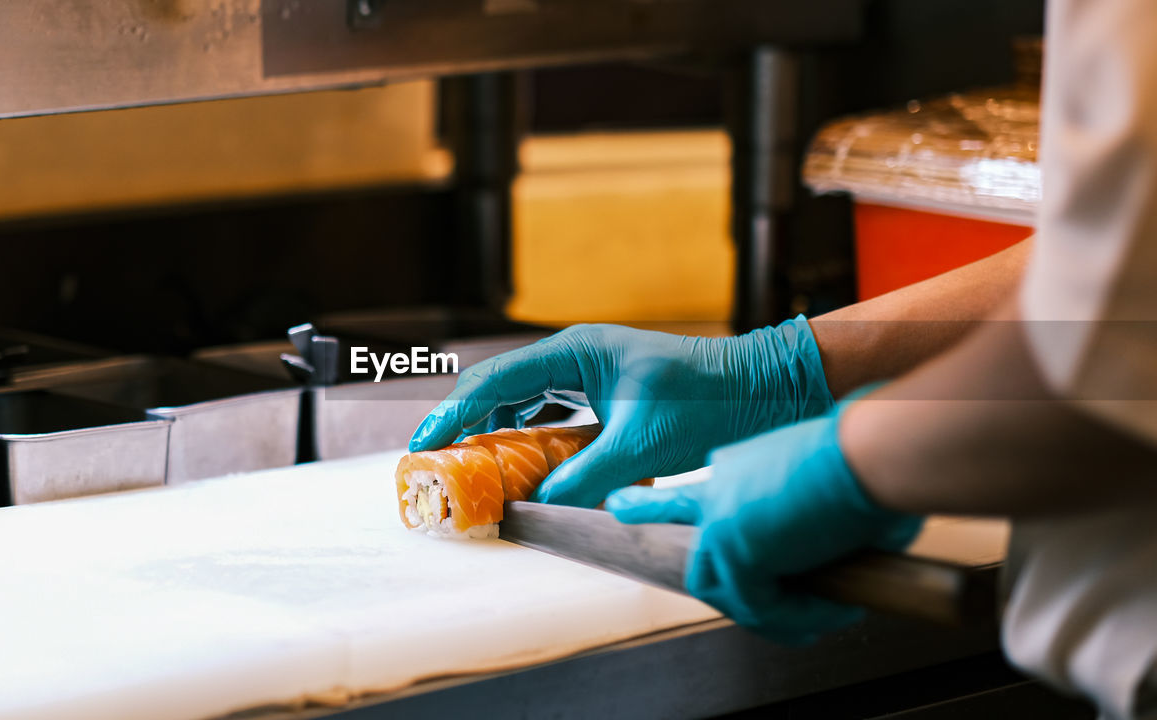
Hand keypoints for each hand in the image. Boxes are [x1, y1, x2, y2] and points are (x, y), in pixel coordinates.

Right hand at [409, 316, 834, 507]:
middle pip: (500, 387)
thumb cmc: (708, 402)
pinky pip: (551, 412)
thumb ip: (584, 476)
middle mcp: (575, 355)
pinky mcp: (605, 393)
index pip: (496, 381)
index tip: (424, 445)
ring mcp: (590, 371)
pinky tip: (524, 463)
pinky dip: (530, 436)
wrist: (762, 389)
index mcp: (575, 351)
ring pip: (524, 400)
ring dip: (496, 431)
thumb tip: (538, 507)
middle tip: (435, 461)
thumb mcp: (641, 445)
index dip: (454, 414)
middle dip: (466, 422)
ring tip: (470, 467)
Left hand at [605, 409, 922, 644]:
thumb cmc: (871, 463)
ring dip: (777, 614)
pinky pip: (762, 605)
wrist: (872, 450)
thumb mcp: (830, 493)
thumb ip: (816, 528)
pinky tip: (835, 608)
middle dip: (728, 592)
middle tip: (784, 617)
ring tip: (820, 619)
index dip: (653, 509)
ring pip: (726, 589)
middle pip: (701, 558)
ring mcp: (721, 518)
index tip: (616, 505)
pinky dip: (800, 617)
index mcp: (736, 467)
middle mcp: (719, 488)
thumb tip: (838, 563)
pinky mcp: (735, 547)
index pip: (688, 498)